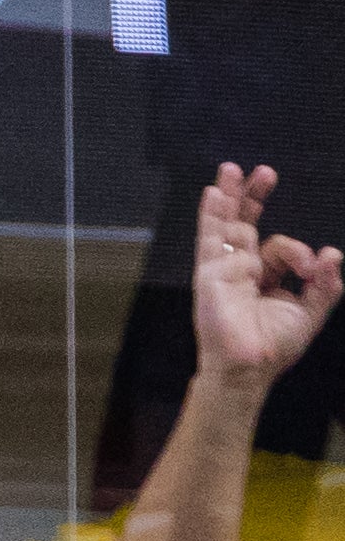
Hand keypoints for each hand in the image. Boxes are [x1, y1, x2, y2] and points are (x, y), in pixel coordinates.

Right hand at [195, 164, 343, 389]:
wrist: (249, 369)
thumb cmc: (274, 348)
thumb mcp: (312, 312)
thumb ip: (326, 283)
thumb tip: (333, 253)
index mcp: (264, 278)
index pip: (279, 248)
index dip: (297, 251)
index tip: (312, 263)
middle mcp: (241, 270)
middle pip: (244, 225)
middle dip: (252, 197)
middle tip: (263, 171)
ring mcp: (222, 272)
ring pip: (224, 227)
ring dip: (227, 197)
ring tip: (229, 170)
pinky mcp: (209, 276)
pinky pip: (211, 242)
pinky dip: (212, 216)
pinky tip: (214, 194)